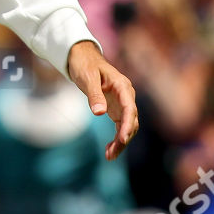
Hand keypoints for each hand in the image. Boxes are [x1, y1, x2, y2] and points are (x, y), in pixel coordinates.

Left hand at [68, 41, 138, 159]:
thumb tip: (99, 113)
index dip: (127, 125)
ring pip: (127, 126)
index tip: (122, 139)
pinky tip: (109, 149)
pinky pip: (120, 126)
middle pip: (131, 121)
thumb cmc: (84, 64)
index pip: (130, 109)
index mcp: (123, 86)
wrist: (81, 57)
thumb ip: (94, 94)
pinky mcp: (115, 109)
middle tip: (111, 154)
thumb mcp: (87, 77)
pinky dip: (116, 138)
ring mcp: (122, 103)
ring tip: (109, 156)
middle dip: (123, 138)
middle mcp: (126, 96)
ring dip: (121, 142)